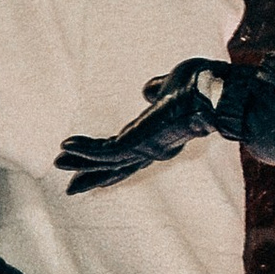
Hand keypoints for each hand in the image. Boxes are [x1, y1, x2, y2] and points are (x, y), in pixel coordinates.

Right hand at [57, 60, 227, 194]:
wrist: (216, 91)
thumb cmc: (202, 86)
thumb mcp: (172, 86)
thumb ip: (157, 90)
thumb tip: (148, 90)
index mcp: (160, 138)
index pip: (131, 155)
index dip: (110, 162)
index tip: (92, 167)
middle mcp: (153, 149)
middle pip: (117, 168)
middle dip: (93, 176)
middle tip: (70, 187)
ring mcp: (146, 148)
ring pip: (108, 162)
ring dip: (81, 162)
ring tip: (58, 161)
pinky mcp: (139, 143)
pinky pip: (106, 151)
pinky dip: (86, 150)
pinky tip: (67, 146)